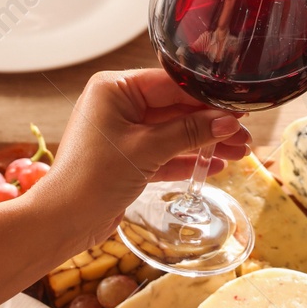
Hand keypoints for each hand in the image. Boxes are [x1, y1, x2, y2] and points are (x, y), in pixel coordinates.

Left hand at [45, 69, 251, 244]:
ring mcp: (123, 132)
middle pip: (176, 109)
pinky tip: (215, 166)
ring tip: (238, 152)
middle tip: (244, 135)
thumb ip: (190, 133)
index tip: (239, 108)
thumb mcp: (147, 150)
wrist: (62, 221)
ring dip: (204, 143)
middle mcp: (118, 105)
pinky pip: (164, 152)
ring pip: (173, 132)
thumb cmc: (93, 178)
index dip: (207, 98)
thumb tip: (229, 122)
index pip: (172, 85)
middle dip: (210, 124)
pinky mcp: (127, 158)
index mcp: (114, 89)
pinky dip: (187, 159)